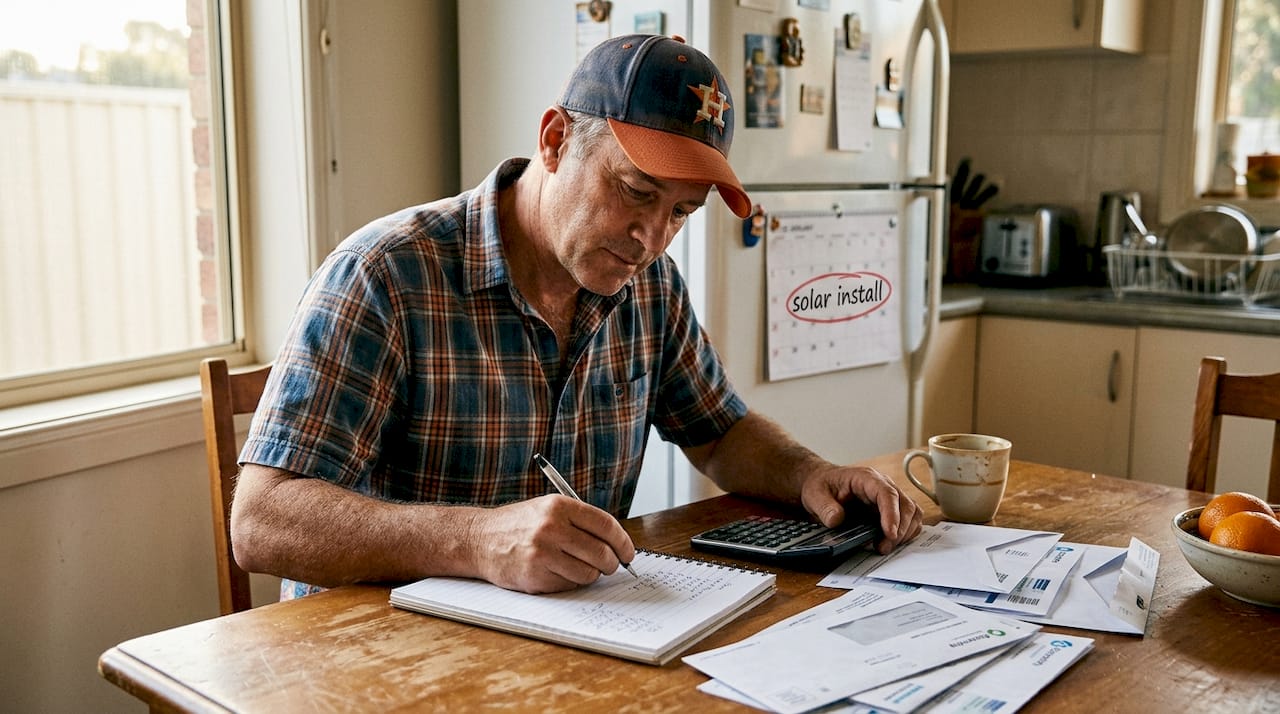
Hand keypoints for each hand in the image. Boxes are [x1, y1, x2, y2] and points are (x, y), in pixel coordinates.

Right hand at [469, 495, 636, 592]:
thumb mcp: (549, 509)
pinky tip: (556, 572)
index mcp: (559, 506)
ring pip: (588, 573)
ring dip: (589, 575)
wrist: (479, 539)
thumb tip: (617, 546)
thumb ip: (581, 522)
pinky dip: (570, 582)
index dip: (623, 542)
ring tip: (577, 566)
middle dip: (611, 563)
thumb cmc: (520, 525)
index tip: (628, 553)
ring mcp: (542, 553)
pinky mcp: (535, 576)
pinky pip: (569, 585)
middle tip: (609, 565)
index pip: (606, 525)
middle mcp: (551, 527)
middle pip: (601, 552)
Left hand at [799, 465, 922, 554]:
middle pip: (906, 504)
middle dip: (900, 529)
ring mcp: (889, 498)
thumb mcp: (815, 494)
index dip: (892, 514)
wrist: (822, 486)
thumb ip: (824, 507)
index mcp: (866, 478)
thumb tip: (837, 519)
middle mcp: (883, 486)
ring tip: (885, 547)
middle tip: (883, 547)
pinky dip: (905, 534)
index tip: (890, 533)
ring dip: (905, 533)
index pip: (887, 493)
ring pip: (912, 513)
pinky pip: (909, 521)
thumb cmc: (822, 486)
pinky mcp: (891, 510)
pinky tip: (889, 543)